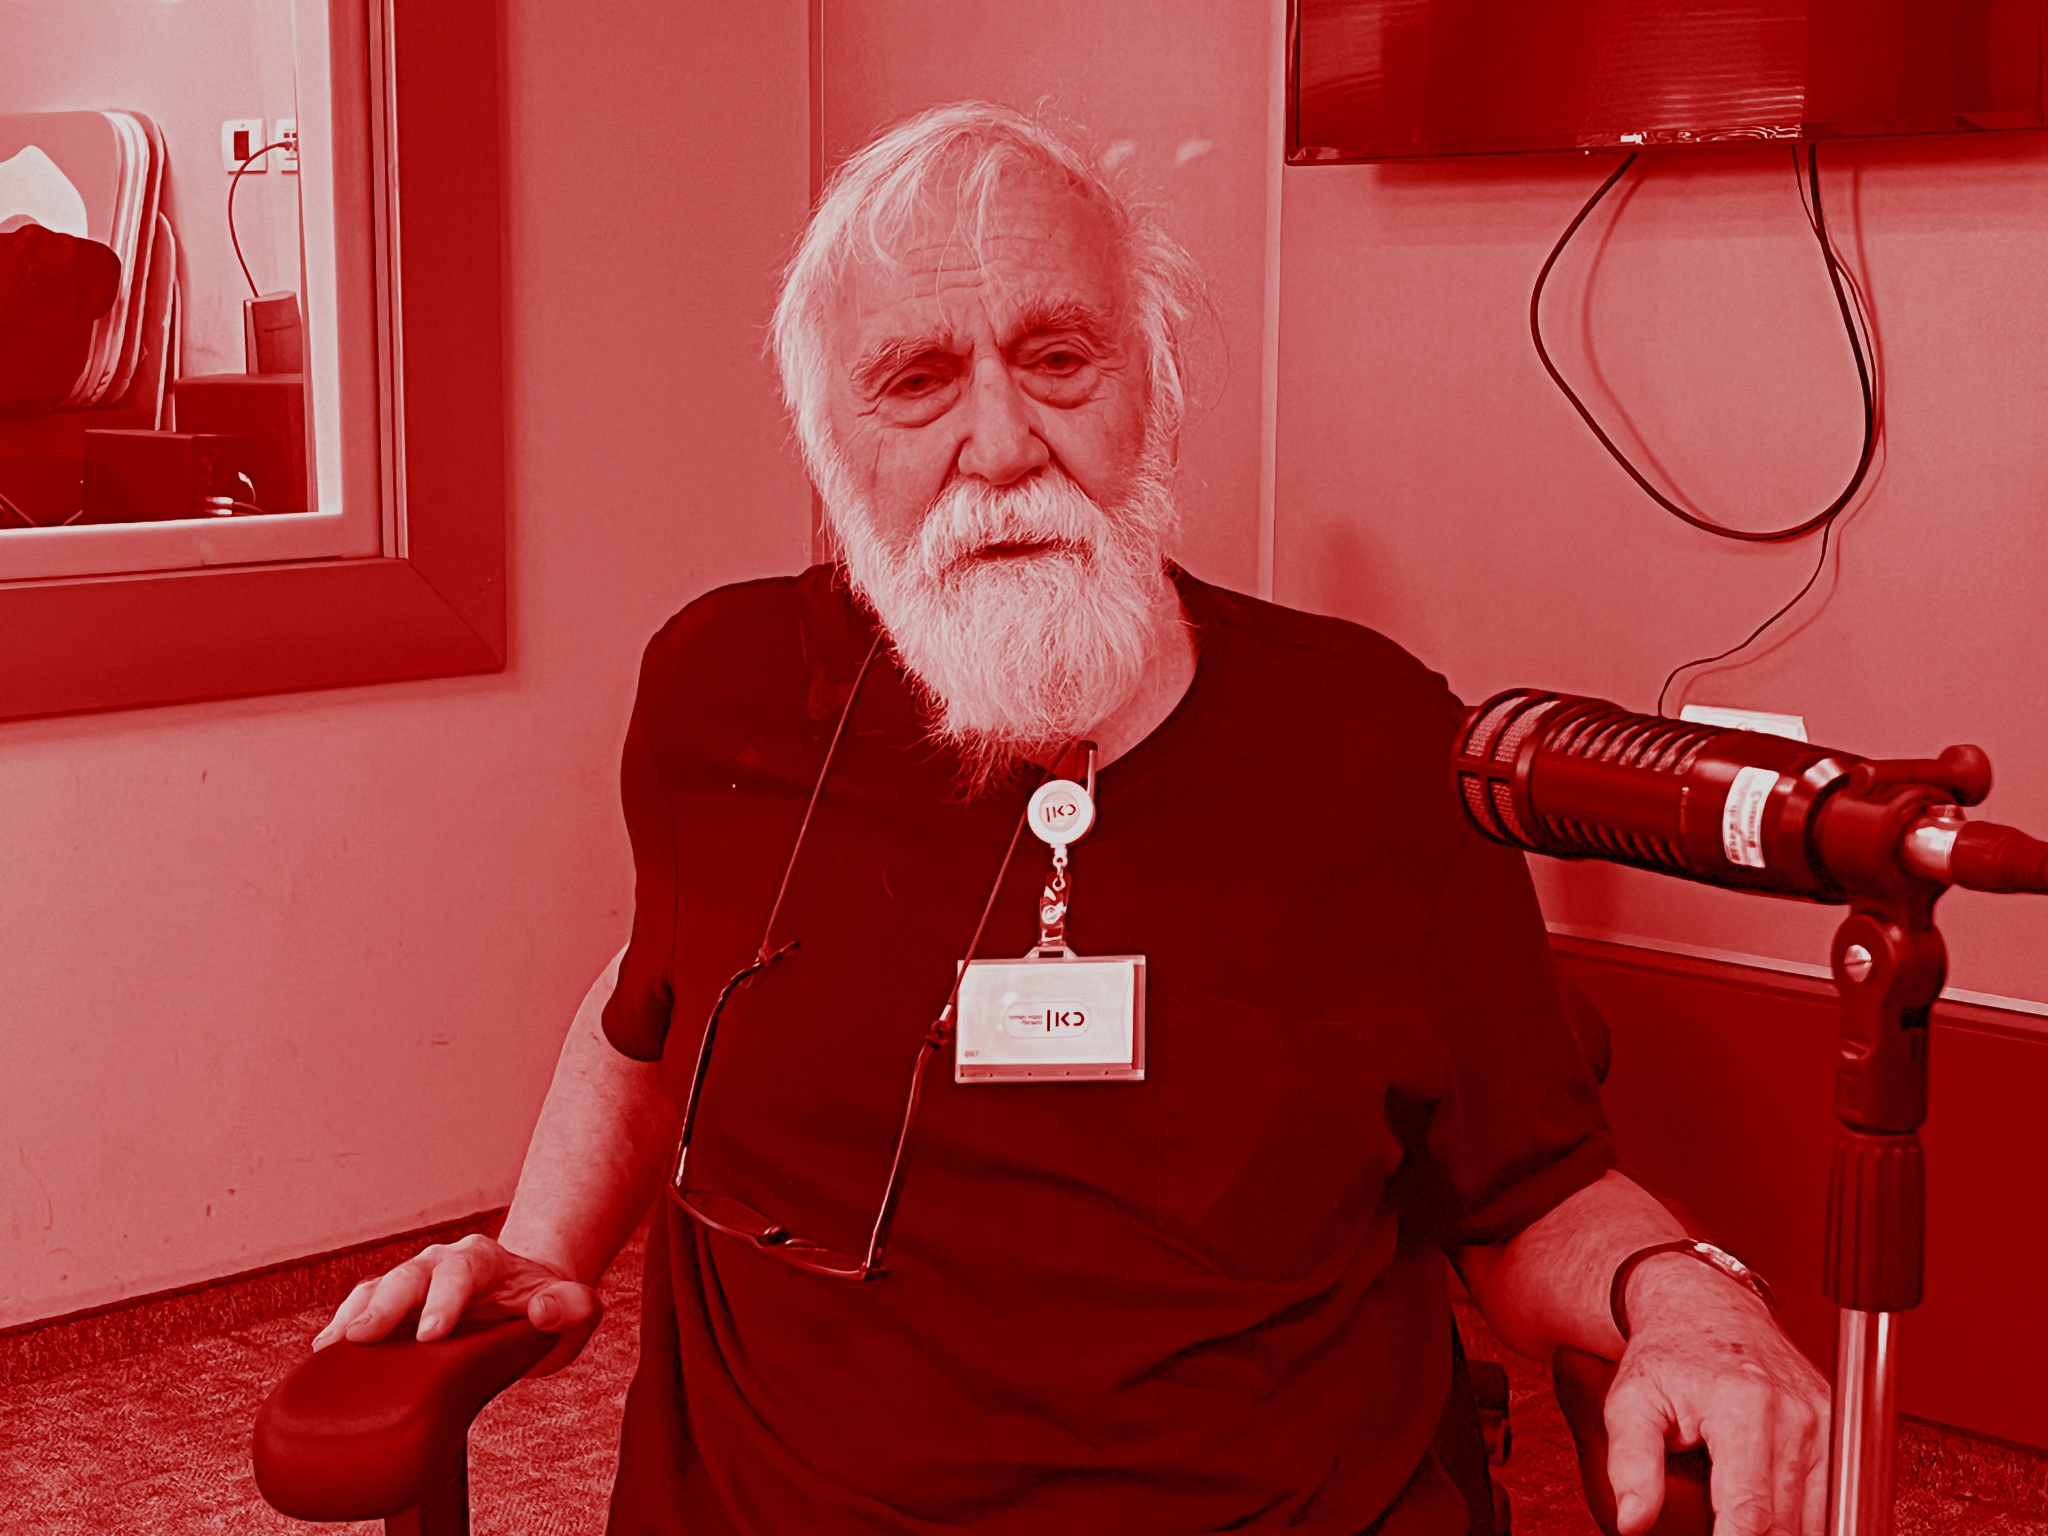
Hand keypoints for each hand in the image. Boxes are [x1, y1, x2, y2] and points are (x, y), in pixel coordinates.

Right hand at [310, 1232, 601, 1376]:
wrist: (529, 1303)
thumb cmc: (550, 1308)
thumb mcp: (575, 1309)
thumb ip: (572, 1306)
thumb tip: (545, 1310)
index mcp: (484, 1260)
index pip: (462, 1272)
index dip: (444, 1301)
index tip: (430, 1335)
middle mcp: (442, 1264)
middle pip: (410, 1276)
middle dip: (386, 1305)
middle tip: (363, 1337)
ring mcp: (414, 1284)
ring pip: (377, 1289)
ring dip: (355, 1315)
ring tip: (331, 1347)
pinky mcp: (394, 1308)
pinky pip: (362, 1309)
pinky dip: (343, 1327)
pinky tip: (324, 1353)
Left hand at [1603, 1269, 1830, 1535]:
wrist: (1705, 1306)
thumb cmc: (1668, 1353)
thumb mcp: (1631, 1401)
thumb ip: (1630, 1464)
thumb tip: (1633, 1521)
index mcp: (1744, 1405)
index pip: (1751, 1509)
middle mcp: (1796, 1412)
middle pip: (1787, 1520)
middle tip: (1717, 1525)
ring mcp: (1825, 1417)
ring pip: (1818, 1514)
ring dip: (1785, 1528)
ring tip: (1740, 1514)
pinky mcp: (1840, 1422)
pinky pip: (1834, 1493)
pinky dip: (1809, 1512)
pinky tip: (1775, 1508)